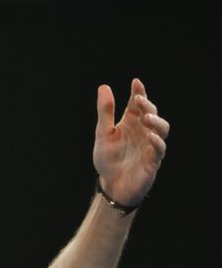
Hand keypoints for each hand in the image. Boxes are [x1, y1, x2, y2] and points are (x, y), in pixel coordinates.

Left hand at [93, 78, 169, 207]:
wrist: (112, 185)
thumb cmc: (108, 159)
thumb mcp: (103, 134)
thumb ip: (105, 112)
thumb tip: (104, 87)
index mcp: (131, 123)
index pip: (137, 104)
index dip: (138, 92)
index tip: (135, 82)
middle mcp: (143, 131)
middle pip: (152, 113)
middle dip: (147, 104)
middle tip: (138, 99)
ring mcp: (150, 145)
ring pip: (162, 129)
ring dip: (156, 121)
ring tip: (145, 117)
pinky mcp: (153, 160)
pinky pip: (160, 149)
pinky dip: (157, 142)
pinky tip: (150, 137)